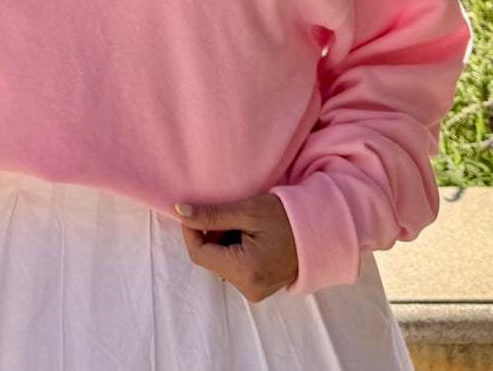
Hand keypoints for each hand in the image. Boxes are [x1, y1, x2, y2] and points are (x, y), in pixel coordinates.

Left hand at [175, 193, 297, 301]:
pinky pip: (234, 268)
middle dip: (213, 234)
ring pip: (221, 262)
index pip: (199, 253)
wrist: (321, 232)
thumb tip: (180, 211)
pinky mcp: (259, 288)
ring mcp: (254, 291)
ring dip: (224, 241)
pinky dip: (235, 250)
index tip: (195, 209)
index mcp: (244, 271)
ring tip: (246, 225)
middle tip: (233, 215)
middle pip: (210, 258)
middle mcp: (247, 288)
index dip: (191, 230)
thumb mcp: (248, 211)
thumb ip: (213, 214)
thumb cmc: (287, 217)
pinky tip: (251, 237)